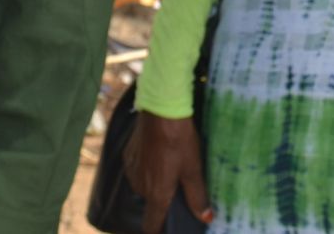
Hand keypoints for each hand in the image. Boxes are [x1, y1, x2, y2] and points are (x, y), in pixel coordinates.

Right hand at [123, 110, 211, 233]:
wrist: (160, 110)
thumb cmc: (180, 140)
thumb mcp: (193, 169)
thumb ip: (197, 196)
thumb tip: (206, 218)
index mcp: (156, 194)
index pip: (151, 225)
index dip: (159, 230)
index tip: (168, 228)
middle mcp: (140, 186)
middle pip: (151, 202)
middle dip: (163, 197)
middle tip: (179, 183)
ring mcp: (131, 170)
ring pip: (144, 184)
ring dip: (155, 180)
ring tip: (172, 164)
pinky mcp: (127, 155)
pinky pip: (137, 169)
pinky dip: (147, 166)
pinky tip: (160, 152)